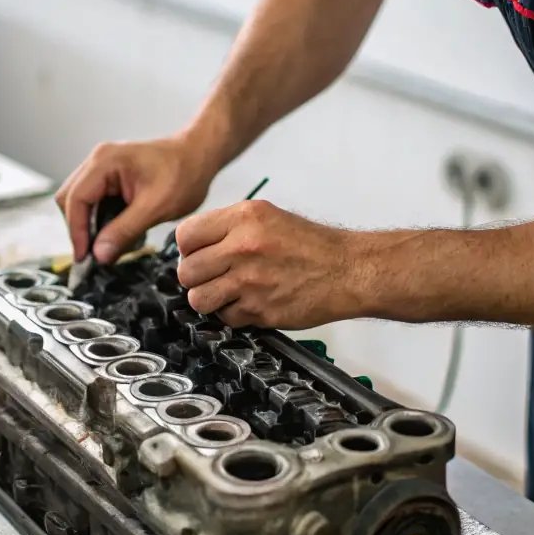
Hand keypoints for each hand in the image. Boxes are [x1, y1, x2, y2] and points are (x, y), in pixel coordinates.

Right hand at [56, 135, 217, 262]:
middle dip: (80, 229)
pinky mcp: (109, 177)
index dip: (76, 231)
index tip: (84, 258)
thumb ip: (124, 230)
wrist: (199, 155)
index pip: (75, 199)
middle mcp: (98, 161)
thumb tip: (98, 255)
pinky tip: (119, 233)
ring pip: (80, 202)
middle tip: (94, 256)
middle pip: (70, 199)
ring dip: (91, 226)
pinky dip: (101, 220)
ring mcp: (102, 167)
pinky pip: (94, 201)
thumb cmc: (184, 174)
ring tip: (110, 246)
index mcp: (105, 161)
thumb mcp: (156, 207)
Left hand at [176, 199, 367, 327]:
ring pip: (198, 299)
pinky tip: (251, 303)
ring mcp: (250, 281)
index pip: (185, 236)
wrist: (348, 270)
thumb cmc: (310, 245)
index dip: (188, 249)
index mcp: (243, 218)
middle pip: (187, 271)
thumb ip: (228, 227)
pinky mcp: (259, 310)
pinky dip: (234, 314)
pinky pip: (225, 318)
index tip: (199, 255)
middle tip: (214, 277)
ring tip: (228, 293)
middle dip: (196, 277)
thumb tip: (192, 246)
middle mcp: (243, 247)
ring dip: (209, 300)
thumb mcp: (267, 216)